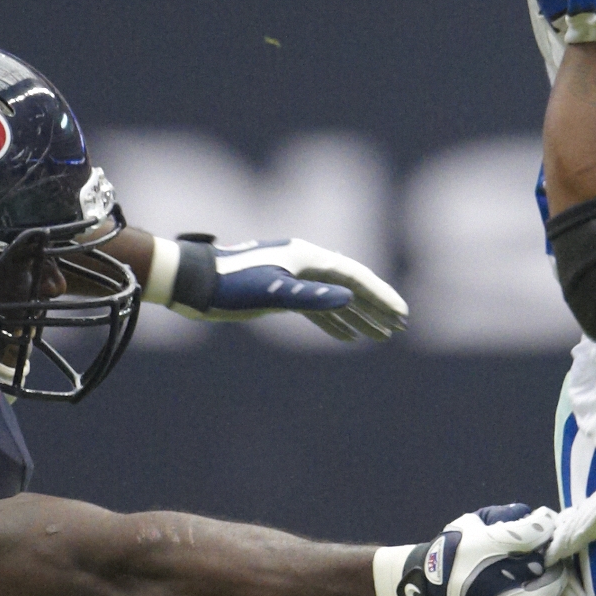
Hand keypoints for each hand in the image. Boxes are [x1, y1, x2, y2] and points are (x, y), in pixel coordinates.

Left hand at [152, 234, 407, 341]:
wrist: (193, 283)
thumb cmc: (231, 285)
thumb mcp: (273, 292)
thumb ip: (311, 296)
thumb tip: (348, 298)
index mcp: (307, 257)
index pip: (356, 276)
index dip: (381, 296)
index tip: (402, 315)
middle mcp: (304, 263)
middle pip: (351, 286)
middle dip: (376, 307)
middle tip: (399, 328)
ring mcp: (292, 277)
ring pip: (335, 298)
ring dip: (358, 317)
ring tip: (380, 336)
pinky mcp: (278, 292)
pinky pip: (315, 308)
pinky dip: (333, 322)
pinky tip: (345, 338)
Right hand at [376, 502, 571, 595]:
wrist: (424, 590)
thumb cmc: (452, 550)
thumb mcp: (472, 522)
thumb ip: (503, 515)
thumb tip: (532, 514)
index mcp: (492, 544)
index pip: (538, 530)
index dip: (548, 522)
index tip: (548, 521)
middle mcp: (499, 576)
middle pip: (548, 566)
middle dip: (554, 558)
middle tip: (554, 555)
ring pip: (546, 595)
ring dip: (552, 584)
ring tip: (549, 577)